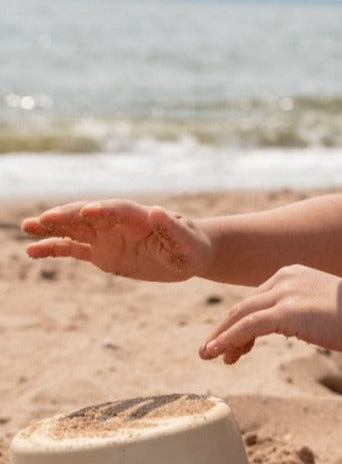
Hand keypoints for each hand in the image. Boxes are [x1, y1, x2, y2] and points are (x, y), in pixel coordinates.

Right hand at [22, 200, 211, 281]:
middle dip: (68, 215)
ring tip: (27, 226)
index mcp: (142, 218)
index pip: (120, 210)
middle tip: (43, 218)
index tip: (87, 211)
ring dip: (54, 227)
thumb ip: (171, 229)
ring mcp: (109, 236)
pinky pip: (75, 249)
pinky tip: (32, 251)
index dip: (104, 209)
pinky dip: (54, 248)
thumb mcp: (186, 242)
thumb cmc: (192, 247)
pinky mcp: (103, 253)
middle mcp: (120, 224)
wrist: (190, 254)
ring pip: (77, 228)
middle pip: (90, 215)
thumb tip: (156, 211)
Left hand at [200, 264, 341, 363]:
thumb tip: (304, 325)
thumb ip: (310, 310)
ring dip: (220, 336)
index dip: (242, 321)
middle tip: (213, 351)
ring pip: (240, 315)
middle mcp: (286, 277)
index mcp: (295, 273)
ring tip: (209, 355)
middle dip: (225, 329)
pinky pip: (246, 327)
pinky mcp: (286, 312)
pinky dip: (226, 340)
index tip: (236, 343)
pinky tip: (216, 353)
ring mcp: (285, 293)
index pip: (258, 298)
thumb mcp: (329, 307)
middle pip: (244, 304)